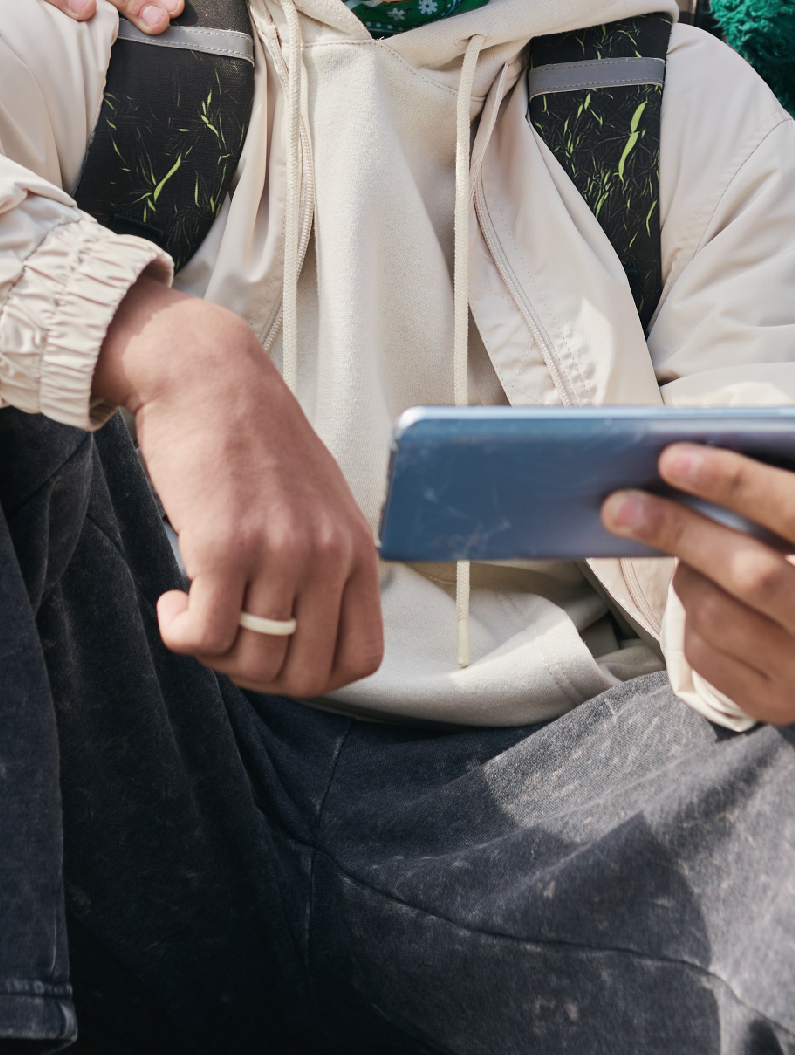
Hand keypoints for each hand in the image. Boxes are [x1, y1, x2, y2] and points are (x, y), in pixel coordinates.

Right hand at [94, 274, 383, 695]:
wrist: (209, 378)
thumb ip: (325, 565)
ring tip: (196, 607)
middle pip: (302, 676)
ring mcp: (280, 551)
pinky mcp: (225, 545)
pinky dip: (179, 633)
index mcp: (358, 549)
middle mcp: (328, 554)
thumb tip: (302, 641)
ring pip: (251, 662)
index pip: (362, 659)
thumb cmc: (254, 442)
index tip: (273, 651)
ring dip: (213, 652)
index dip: (311, 675)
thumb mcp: (319, 503)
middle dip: (256, 674)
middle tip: (225, 635)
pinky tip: (172, 599)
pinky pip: (204, 637)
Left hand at [600, 384, 794, 726]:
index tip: (672, 456)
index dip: (740, 482)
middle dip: (683, 529)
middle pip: (758, 573)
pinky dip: (688, 617)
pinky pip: (709, 656)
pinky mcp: (779, 708)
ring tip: (666, 538)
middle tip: (621, 500)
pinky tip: (691, 587)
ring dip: (684, 570)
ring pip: (724, 615)